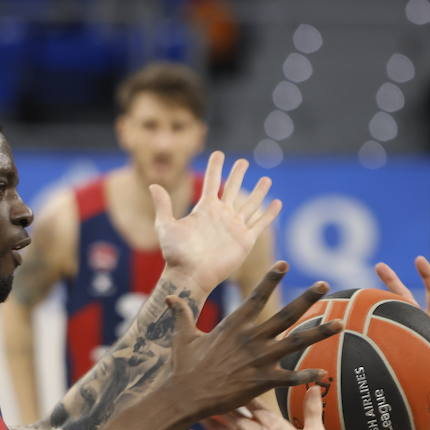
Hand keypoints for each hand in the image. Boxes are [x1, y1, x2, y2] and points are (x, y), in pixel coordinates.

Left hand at [152, 151, 281, 292]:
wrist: (190, 276)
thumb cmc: (176, 254)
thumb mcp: (166, 227)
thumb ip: (163, 206)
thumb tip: (153, 185)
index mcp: (205, 209)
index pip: (212, 182)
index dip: (216, 167)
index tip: (218, 153)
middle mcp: (221, 216)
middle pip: (233, 189)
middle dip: (238, 175)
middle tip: (243, 161)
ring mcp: (234, 227)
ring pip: (250, 205)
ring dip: (258, 192)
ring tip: (266, 180)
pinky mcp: (245, 241)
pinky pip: (260, 224)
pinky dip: (269, 214)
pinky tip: (276, 202)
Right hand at [167, 266, 340, 420]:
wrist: (186, 396)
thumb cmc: (184, 367)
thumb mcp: (182, 337)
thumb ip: (181, 314)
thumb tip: (170, 297)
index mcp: (234, 325)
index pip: (256, 296)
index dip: (271, 279)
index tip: (285, 264)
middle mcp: (251, 338)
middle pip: (285, 314)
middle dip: (307, 298)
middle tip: (324, 284)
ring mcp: (259, 359)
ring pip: (296, 342)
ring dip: (320, 332)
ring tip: (340, 323)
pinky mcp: (262, 381)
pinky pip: (291, 377)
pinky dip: (308, 376)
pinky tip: (324, 373)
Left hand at [184, 387, 328, 429]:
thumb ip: (313, 409)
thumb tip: (315, 386)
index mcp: (272, 422)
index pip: (251, 398)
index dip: (239, 387)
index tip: (227, 377)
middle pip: (231, 409)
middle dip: (217, 398)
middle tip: (202, 385)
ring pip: (220, 425)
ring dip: (206, 414)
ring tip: (191, 402)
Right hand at [375, 256, 429, 391]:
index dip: (426, 274)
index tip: (418, 259)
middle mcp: (422, 323)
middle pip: (404, 296)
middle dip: (391, 280)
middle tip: (379, 266)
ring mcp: (410, 335)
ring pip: (392, 314)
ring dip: (379, 303)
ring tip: (362, 294)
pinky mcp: (402, 348)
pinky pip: (387, 335)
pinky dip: (375, 327)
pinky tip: (360, 324)